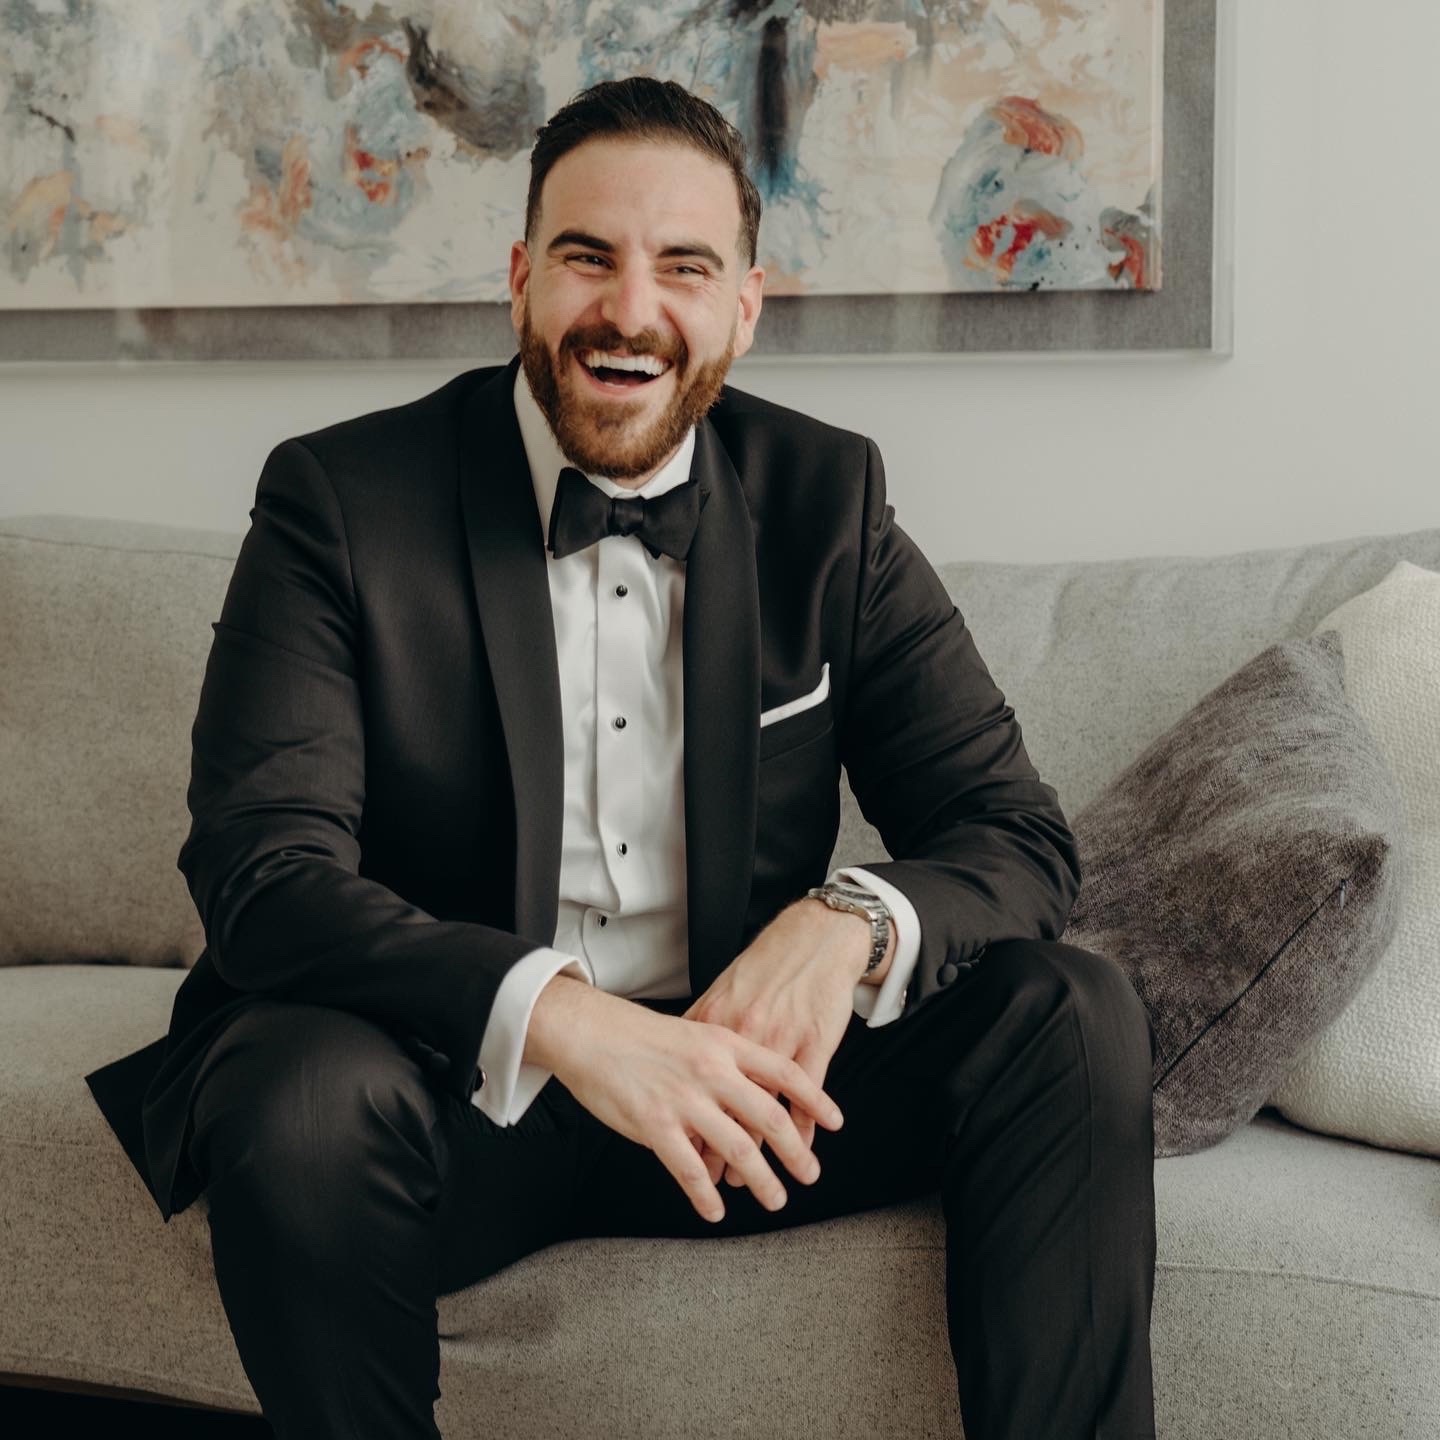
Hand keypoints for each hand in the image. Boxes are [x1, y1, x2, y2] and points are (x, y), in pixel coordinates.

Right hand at [532, 978, 843, 1222]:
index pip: (785, 1074)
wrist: (592, 1032)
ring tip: (775, 1199)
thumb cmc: (642, 1035)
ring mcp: (684, 1099)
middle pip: (770, 1118)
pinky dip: (706, 1195)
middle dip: (796, 1153)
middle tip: (810, 1174)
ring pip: (738, 1150)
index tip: (836, 1122)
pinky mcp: (654, 1124)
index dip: (815, 1099)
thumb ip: (730, 1061)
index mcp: (725, 1045)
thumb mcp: (698, 1033)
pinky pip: (690, 1169)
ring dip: (762, 1181)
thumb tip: (760, 1091)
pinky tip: (715, 1210)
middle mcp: (712, 1071)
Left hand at [682, 899, 872, 1188]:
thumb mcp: (721, 996)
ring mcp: (781, 1039)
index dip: (690, 1127)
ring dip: (766, 1152)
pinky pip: (805, 1093)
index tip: (687, 1158)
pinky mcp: (815, 1041)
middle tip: (723, 1183)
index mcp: (715, 1026)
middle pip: (728, 1106)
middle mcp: (744, 1036)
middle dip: (725, 1153)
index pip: (695, 1088)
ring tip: (764, 1185)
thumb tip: (674, 1065)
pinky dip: (804, 1125)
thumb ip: (699, 1032)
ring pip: (767, 1109)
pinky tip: (802, 1146)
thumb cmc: (765, 968)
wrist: (811, 938)